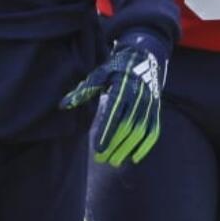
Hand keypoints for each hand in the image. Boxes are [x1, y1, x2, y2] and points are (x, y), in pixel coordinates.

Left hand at [60, 32, 166, 166]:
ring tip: (115, 161)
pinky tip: (134, 158)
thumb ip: (84, 90)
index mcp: (122, 89)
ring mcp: (149, 105)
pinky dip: (145, 147)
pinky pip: (153, 132)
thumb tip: (63, 104)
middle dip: (115, 145)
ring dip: (128, 149)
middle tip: (102, 159)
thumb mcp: (100, 74)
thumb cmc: (117, 68)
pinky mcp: (155, 111)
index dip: (107, 133)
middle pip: (127, 126)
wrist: (145, 58)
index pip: (114, 114)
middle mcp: (138, 98)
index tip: (98, 149)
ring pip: (140, 131)